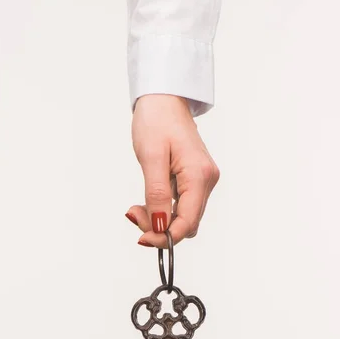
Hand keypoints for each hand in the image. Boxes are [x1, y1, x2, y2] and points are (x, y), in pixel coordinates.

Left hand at [125, 94, 219, 248]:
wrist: (164, 100)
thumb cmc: (157, 121)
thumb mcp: (151, 158)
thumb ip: (157, 194)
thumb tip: (160, 226)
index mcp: (199, 175)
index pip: (187, 222)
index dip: (165, 236)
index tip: (142, 237)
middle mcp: (207, 180)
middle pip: (187, 223)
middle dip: (160, 228)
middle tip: (133, 214)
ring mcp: (203, 180)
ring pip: (184, 217)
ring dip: (160, 219)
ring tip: (137, 206)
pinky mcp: (196, 180)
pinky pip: (182, 206)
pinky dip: (164, 209)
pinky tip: (149, 200)